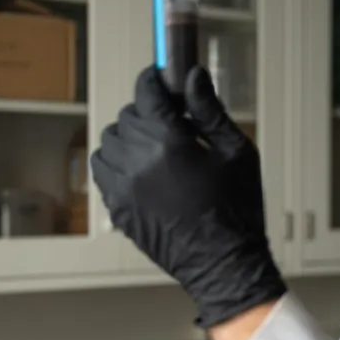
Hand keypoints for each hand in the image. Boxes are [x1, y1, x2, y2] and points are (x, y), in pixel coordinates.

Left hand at [90, 65, 286, 327]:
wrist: (224, 264)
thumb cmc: (237, 210)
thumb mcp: (235, 152)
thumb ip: (209, 110)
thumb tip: (192, 76)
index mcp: (168, 142)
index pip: (146, 92)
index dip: (153, 79)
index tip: (161, 78)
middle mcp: (138, 161)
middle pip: (127, 115)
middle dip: (147, 111)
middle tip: (172, 121)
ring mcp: (123, 187)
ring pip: (109, 141)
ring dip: (128, 136)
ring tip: (154, 146)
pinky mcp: (117, 208)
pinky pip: (102, 170)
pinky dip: (115, 162)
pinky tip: (139, 168)